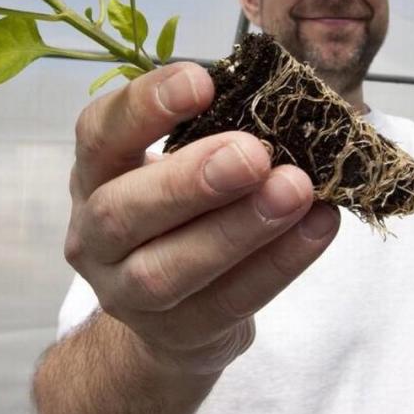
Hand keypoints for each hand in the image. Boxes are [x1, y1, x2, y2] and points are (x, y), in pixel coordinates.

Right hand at [66, 62, 340, 375]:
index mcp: (94, 176)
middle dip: (190, 180)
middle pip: (123, 210)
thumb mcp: (177, 164)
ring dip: (237, 227)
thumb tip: (283, 99)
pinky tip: (318, 225)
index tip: (201, 81)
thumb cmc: (180, 211)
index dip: (145, 106)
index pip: (99, 135)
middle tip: (252, 154)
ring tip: (295, 189)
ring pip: (169, 269)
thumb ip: (214, 133)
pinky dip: (279, 262)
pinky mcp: (179, 333)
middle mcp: (95, 236)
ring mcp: (128, 294)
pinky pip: (230, 300)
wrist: (171, 314)